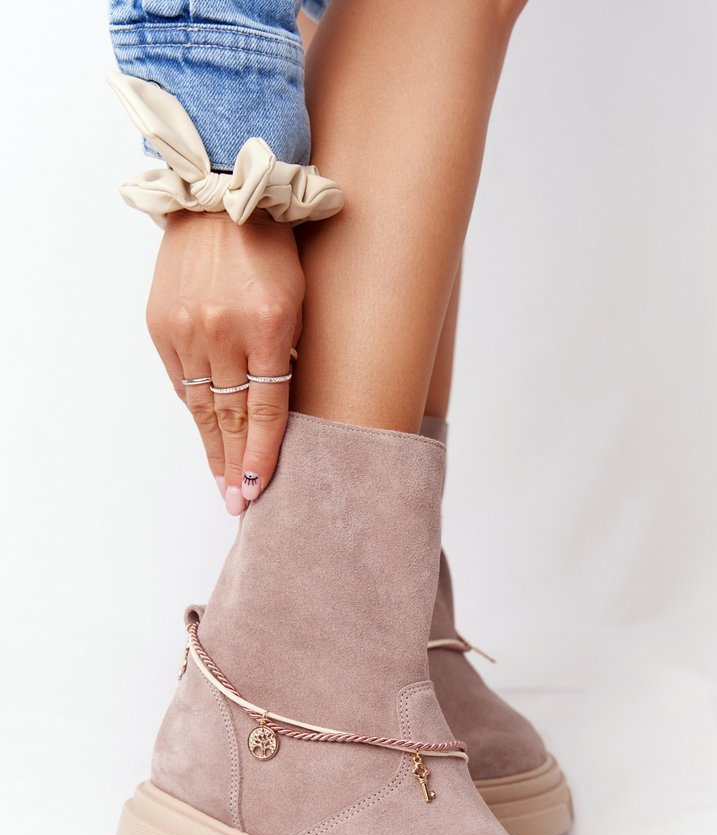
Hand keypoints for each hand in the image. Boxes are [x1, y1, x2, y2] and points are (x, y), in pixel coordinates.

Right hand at [146, 209, 303, 513]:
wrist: (219, 195)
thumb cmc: (274, 247)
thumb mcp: (300, 298)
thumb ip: (289, 353)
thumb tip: (282, 410)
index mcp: (269, 324)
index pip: (267, 408)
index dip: (262, 453)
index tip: (257, 488)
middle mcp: (223, 330)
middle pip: (230, 416)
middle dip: (234, 465)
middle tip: (238, 503)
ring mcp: (187, 327)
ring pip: (200, 406)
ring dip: (212, 448)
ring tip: (222, 485)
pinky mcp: (161, 323)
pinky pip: (180, 380)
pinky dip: (193, 409)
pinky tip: (205, 436)